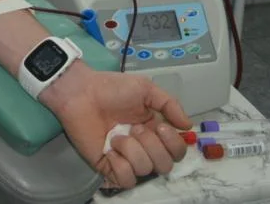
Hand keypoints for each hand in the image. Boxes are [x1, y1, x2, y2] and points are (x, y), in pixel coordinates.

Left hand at [40, 62, 191, 190]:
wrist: (81, 93)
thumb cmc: (111, 88)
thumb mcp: (146, 89)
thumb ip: (170, 105)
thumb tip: (188, 126)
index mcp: (154, 131)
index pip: (177, 151)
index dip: (173, 143)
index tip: (159, 126)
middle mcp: (143, 147)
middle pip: (165, 165)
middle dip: (152, 146)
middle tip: (134, 128)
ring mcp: (125, 158)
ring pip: (145, 170)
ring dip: (132, 150)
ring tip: (116, 135)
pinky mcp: (107, 166)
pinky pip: (125, 180)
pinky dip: (120, 166)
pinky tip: (110, 150)